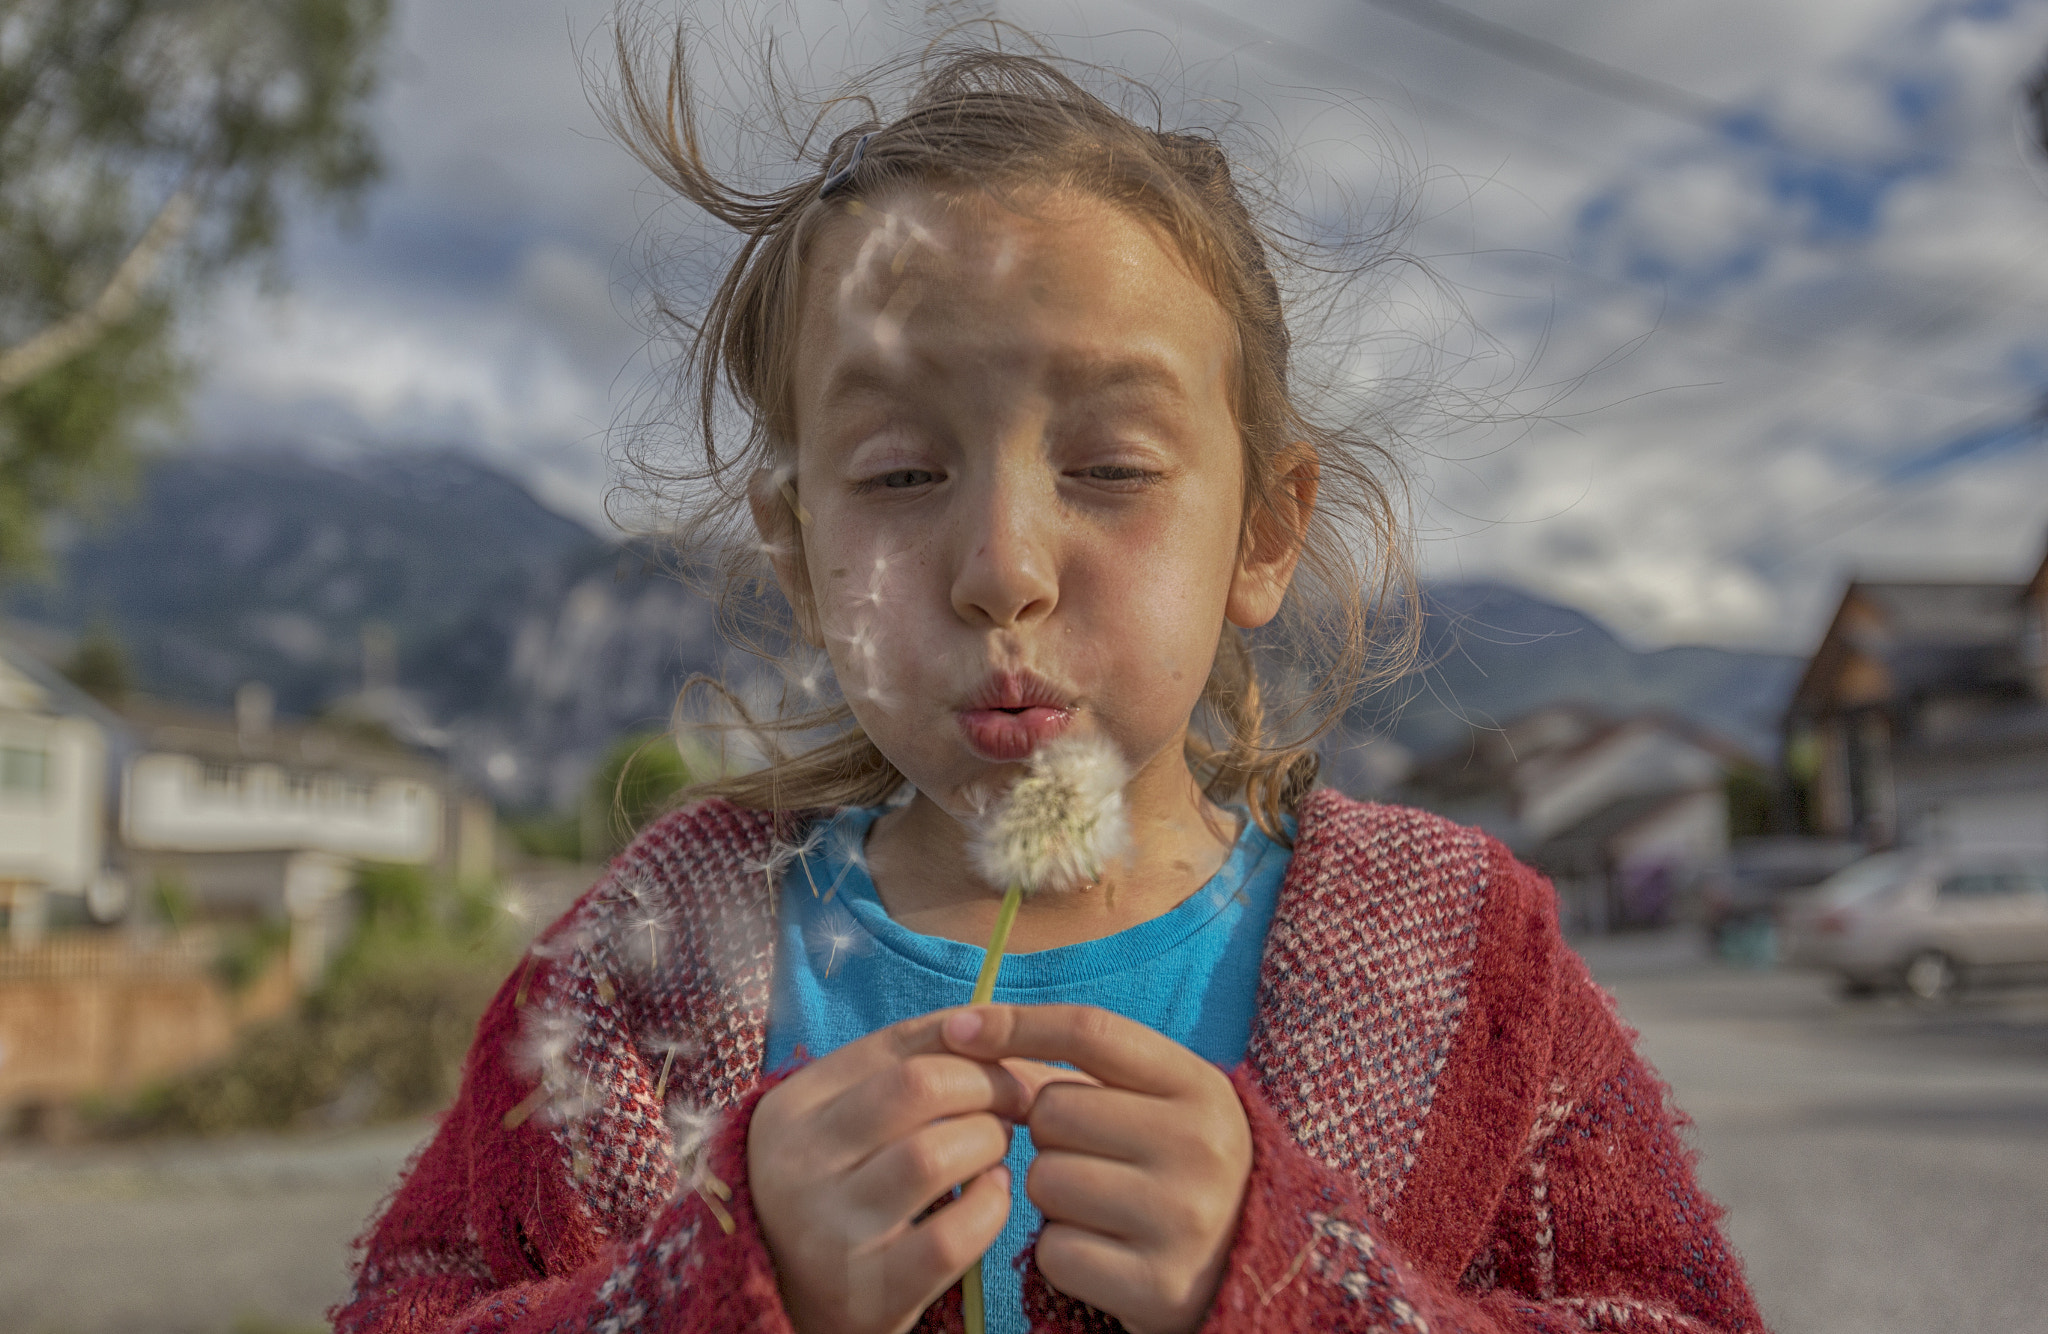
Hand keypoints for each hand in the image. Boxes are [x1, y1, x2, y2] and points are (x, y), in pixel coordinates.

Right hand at [748, 1010, 1028, 1333]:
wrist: (791, 1294)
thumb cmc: (843, 1187)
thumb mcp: (849, 1118)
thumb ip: (910, 1063)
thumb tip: (998, 1021)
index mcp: (793, 1106)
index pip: (901, 1043)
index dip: (973, 1043)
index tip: (1007, 1060)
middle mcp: (798, 1164)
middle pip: (919, 1087)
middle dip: (988, 1086)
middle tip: (1015, 1103)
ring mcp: (829, 1231)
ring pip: (933, 1156)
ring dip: (988, 1145)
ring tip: (994, 1151)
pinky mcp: (867, 1294)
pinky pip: (951, 1238)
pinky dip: (990, 1210)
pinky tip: (991, 1197)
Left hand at [941, 1005, 1252, 1333]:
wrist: (1247, 1269)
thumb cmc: (1176, 1167)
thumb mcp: (1161, 1103)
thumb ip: (1083, 1067)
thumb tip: (965, 1035)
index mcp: (1201, 1087)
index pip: (1091, 1032)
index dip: (1018, 1025)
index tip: (959, 1030)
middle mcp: (1199, 1146)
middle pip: (1052, 1112)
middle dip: (1048, 1135)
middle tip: (1092, 1158)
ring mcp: (1183, 1218)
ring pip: (1043, 1181)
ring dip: (1051, 1197)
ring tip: (1100, 1206)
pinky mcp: (1157, 1286)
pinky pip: (1053, 1251)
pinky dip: (1062, 1253)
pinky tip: (1104, 1252)